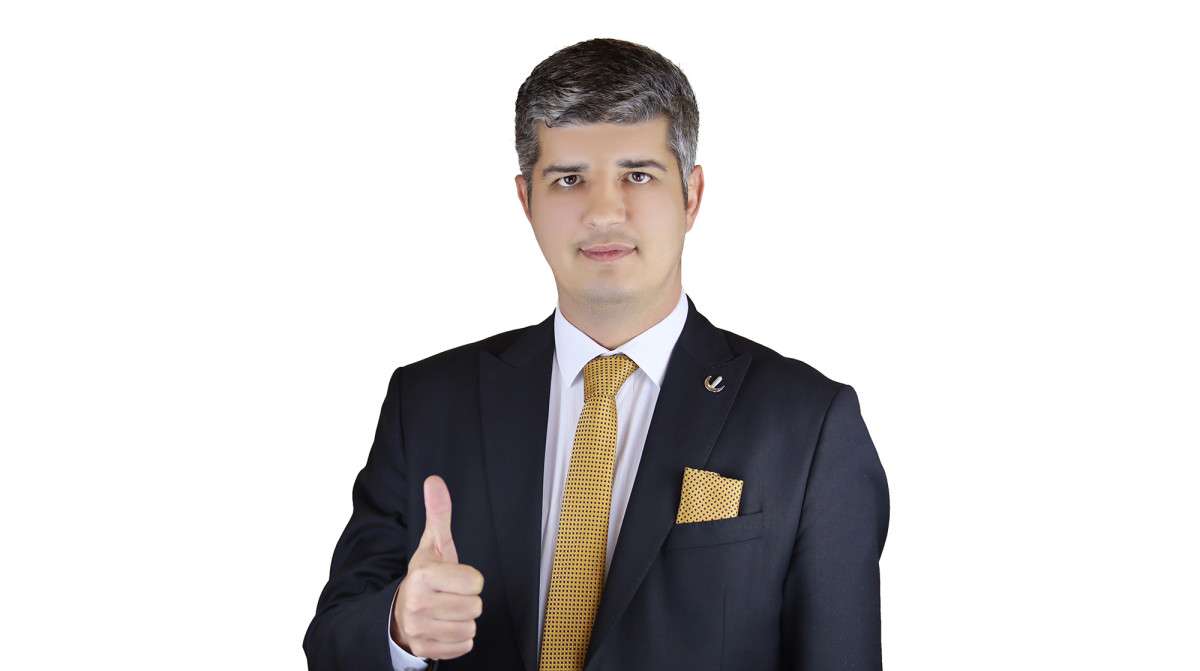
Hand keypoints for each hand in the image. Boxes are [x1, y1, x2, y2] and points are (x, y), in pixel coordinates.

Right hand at [390, 475, 483, 659]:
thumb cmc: (424, 577)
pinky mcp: (425, 650)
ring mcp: (419, 630)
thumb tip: (434, 480)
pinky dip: (459, 639)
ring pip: (470, 627)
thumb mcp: (432, 545)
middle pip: (475, 607)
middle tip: (449, 595)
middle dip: (467, 600)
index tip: (454, 577)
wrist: (399, 612)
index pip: (476, 582)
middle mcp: (417, 604)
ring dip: (463, 619)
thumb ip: (438, 514)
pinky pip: (464, 646)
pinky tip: (445, 626)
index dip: (470, 579)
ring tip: (447, 610)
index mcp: (421, 576)